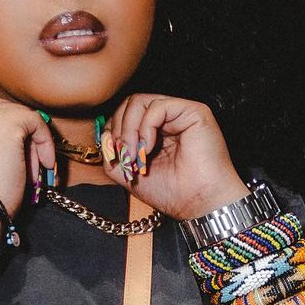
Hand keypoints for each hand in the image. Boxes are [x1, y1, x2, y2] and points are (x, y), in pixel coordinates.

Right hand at [0, 94, 56, 216]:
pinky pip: (36, 123)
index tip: (13, 151)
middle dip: (18, 137)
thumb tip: (13, 138)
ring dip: (30, 144)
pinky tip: (45, 164)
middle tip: (28, 165)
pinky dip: (45, 142)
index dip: (1, 132)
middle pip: (2, 111)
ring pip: (20, 117)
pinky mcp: (8, 121)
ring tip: (33, 171)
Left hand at [102, 94, 247, 219]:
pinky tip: (149, 148)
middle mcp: (169, 119)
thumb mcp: (128, 174)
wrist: (199, 203)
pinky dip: (146, 127)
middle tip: (124, 156)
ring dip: (129, 130)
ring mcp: (180, 113)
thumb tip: (104, 135)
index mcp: (156, 131)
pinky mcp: (193, 111)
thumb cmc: (172, 192)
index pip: (125, 115)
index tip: (115, 157)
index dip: (113, 131)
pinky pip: (157, 106)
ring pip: (139, 101)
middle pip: (129, 104)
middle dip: (119, 130)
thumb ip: (112, 154)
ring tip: (135, 155)